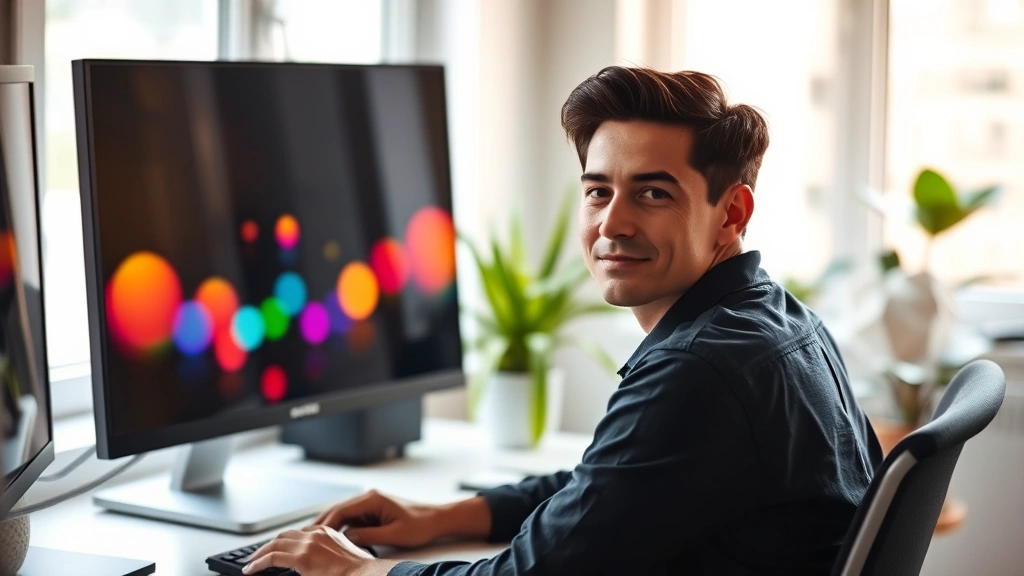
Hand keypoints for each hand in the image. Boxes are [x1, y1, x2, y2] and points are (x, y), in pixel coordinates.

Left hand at [241, 525, 396, 575]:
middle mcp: (316, 534)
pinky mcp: (302, 557)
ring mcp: (308, 544)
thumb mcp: (345, 557)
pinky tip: (251, 569)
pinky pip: (272, 558)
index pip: (299, 533)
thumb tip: (324, 565)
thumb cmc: (360, 571)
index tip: (278, 550)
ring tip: (251, 562)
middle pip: (285, 535)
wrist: (365, 575)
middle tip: (259, 555)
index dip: (285, 542)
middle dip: (270, 544)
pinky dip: (258, 563)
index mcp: (327, 533)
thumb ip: (331, 556)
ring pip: (275, 544)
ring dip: (260, 553)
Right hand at [311, 489, 444, 547]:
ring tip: (313, 540)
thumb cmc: (420, 525)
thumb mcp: (394, 535)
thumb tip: (348, 538)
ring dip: (329, 526)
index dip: (325, 525)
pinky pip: (351, 519)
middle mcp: (368, 498)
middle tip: (304, 537)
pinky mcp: (372, 512)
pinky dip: (341, 528)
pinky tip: (333, 539)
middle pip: (337, 510)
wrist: (436, 520)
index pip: (341, 511)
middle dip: (321, 524)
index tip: (313, 536)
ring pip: (342, 515)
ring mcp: (370, 504)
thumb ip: (369, 536)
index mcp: (372, 499)